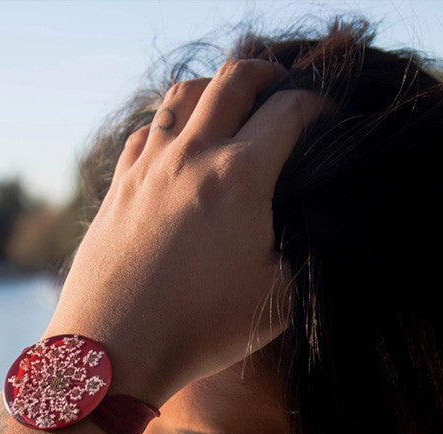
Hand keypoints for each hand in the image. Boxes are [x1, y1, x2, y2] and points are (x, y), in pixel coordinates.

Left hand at [45, 60, 326, 406]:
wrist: (114, 351)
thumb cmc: (199, 331)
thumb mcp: (277, 299)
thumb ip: (299, 250)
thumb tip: (301, 226)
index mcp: (240, 177)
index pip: (289, 112)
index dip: (317, 105)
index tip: (327, 115)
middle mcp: (192, 158)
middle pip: (233, 79)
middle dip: (268, 74)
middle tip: (283, 89)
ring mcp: (148, 168)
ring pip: (181, 95)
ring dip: (213, 88)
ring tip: (230, 105)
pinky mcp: (118, 188)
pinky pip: (146, 132)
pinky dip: (170, 124)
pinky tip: (178, 145)